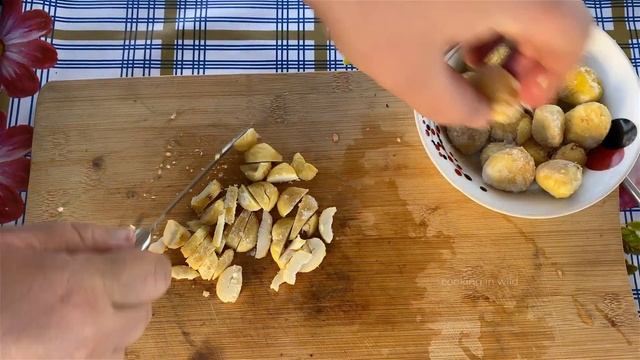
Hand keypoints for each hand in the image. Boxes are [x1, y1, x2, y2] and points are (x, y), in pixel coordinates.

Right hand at [0, 222, 170, 358]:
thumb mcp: (22, 243)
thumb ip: (85, 238)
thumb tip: (131, 239)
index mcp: (84, 289)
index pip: (155, 276)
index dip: (144, 265)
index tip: (123, 261)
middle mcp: (92, 334)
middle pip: (144, 313)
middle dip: (126, 295)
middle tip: (85, 285)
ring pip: (123, 344)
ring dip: (108, 328)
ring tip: (63, 316)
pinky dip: (89, 351)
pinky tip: (54, 341)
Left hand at [309, 0, 591, 126]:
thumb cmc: (371, 9)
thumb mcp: (410, 75)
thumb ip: (455, 107)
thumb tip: (483, 115)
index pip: (572, 34)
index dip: (555, 74)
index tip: (522, 97)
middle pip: (554, 11)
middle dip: (532, 53)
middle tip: (499, 80)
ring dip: (510, 30)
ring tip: (471, 56)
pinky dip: (490, 8)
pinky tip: (453, 25)